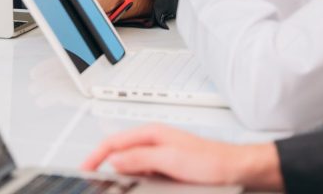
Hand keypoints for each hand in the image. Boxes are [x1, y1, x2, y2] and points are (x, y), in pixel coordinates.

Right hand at [81, 125, 282, 189]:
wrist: (237, 170)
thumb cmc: (212, 161)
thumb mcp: (170, 159)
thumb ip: (140, 157)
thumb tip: (115, 160)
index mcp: (151, 134)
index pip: (113, 142)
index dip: (96, 156)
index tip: (85, 169)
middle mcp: (154, 142)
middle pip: (119, 154)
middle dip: (107, 168)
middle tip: (98, 183)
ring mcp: (160, 156)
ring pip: (131, 166)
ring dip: (122, 176)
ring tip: (117, 187)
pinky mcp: (166, 169)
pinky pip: (143, 174)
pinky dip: (136, 181)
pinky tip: (138, 188)